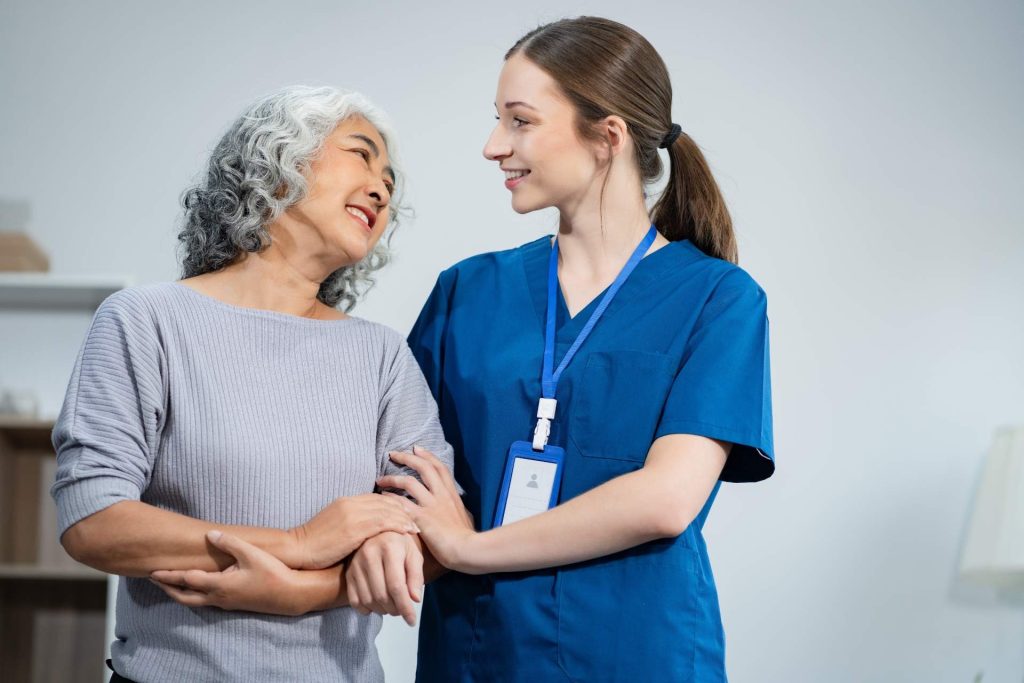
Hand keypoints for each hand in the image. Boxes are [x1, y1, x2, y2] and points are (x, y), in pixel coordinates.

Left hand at [150, 531, 308, 615]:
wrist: (290, 595)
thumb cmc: (272, 573)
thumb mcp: (252, 553)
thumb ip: (229, 543)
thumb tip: (209, 534)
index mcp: (220, 585)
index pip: (186, 580)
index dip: (168, 575)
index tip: (152, 572)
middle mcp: (218, 597)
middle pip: (185, 597)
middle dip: (168, 588)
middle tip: (154, 580)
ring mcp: (225, 603)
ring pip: (194, 602)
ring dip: (179, 594)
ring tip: (170, 585)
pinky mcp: (233, 605)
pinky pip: (205, 602)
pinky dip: (193, 596)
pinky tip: (196, 588)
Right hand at [289, 494, 418, 569]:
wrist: (298, 550)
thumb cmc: (316, 544)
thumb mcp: (334, 525)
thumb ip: (350, 521)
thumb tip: (366, 528)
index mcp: (346, 500)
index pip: (377, 497)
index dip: (395, 503)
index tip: (408, 510)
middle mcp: (351, 503)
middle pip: (385, 501)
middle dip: (404, 508)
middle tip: (420, 515)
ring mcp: (352, 514)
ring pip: (387, 510)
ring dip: (405, 517)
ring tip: (418, 525)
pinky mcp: (354, 529)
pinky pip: (383, 522)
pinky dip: (399, 524)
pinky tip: (410, 530)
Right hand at [345, 531, 422, 625]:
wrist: (378, 531)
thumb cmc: (400, 543)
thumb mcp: (414, 554)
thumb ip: (416, 576)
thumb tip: (415, 599)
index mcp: (389, 547)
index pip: (396, 586)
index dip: (405, 607)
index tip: (412, 621)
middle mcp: (369, 554)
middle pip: (381, 595)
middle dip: (394, 610)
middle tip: (402, 610)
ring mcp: (355, 564)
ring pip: (368, 600)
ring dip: (382, 610)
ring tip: (392, 606)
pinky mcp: (348, 572)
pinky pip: (354, 600)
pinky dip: (366, 609)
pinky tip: (376, 606)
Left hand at [377, 447, 475, 570]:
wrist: (467, 550)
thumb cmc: (467, 538)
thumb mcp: (466, 518)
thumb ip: (461, 510)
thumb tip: (462, 509)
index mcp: (452, 494)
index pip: (439, 467)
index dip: (427, 456)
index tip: (416, 448)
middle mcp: (441, 495)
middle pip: (423, 468)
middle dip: (406, 458)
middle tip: (392, 454)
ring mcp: (432, 505)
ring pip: (409, 483)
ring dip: (392, 478)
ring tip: (380, 480)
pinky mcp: (421, 518)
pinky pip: (402, 503)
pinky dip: (390, 498)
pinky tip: (382, 498)